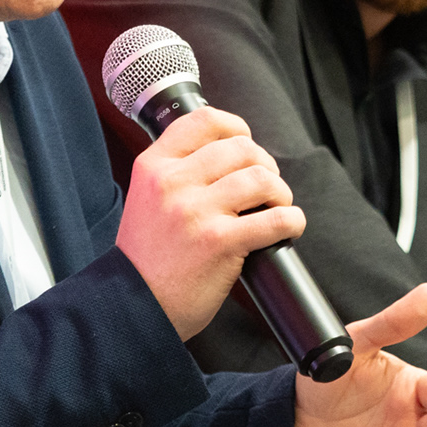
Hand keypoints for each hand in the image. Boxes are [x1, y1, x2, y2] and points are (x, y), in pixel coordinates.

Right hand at [117, 107, 304, 339]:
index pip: (204, 121)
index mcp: (153, 166)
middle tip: (266, 187)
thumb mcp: (146, 199)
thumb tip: (228, 151)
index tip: (247, 141)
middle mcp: (173, 183)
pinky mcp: (219, 242)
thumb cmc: (147, 257)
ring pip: (261, 178)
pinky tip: (288, 227)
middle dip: (264, 165)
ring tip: (276, 207)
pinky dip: (291, 221)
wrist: (135, 305)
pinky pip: (274, 219)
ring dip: (280, 193)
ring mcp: (196, 211)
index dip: (236, 127)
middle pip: (241, 148)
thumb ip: (176, 172)